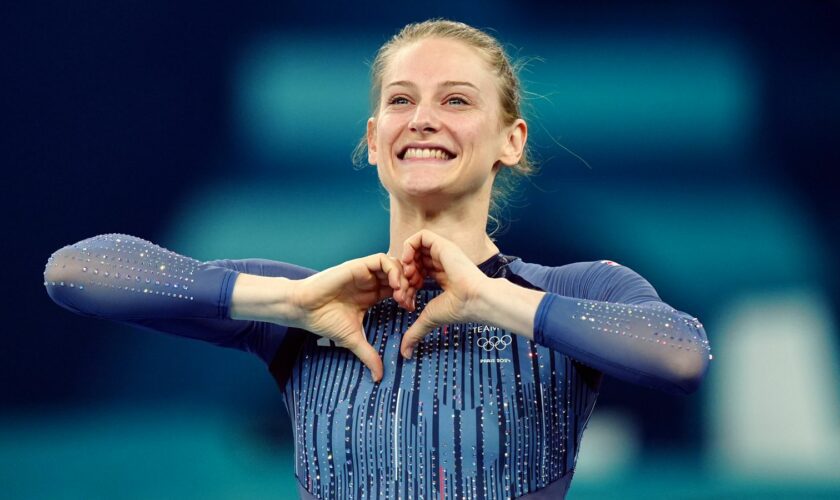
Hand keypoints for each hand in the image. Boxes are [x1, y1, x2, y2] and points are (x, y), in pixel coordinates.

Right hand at [291, 253, 411, 381]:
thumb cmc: (324, 321)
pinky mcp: (358, 265)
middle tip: (408, 303)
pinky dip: (393, 269)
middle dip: (409, 287)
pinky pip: (382, 259)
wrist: (304, 309)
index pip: (398, 290)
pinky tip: (394, 285)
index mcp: (371, 295)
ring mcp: (365, 273)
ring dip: (403, 277)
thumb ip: (368, 355)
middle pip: (400, 276)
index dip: (408, 297)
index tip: (410, 310)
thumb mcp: (352, 339)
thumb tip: (379, 377)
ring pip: (394, 265)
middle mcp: (370, 282)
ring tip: (402, 295)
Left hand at [399, 230, 490, 358]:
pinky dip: (409, 247)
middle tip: (403, 288)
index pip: (416, 273)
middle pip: (413, 261)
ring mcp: (442, 252)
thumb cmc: (458, 309)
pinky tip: (408, 263)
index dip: (406, 285)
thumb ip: (415, 332)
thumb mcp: (429, 318)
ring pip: (414, 248)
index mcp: (441, 277)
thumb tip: (404, 354)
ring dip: (405, 261)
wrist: (475, 299)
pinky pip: (420, 236)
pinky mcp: (442, 244)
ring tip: (407, 276)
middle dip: (403, 275)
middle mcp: (441, 263)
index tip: (405, 299)